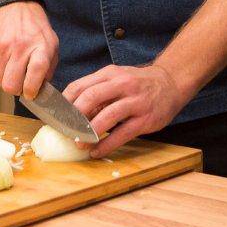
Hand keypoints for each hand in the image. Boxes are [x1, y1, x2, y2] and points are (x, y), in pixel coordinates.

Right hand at [0, 1, 58, 99]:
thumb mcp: (52, 45)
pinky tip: (7, 58)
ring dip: (8, 79)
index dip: (31, 89)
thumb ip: (48, 68)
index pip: (34, 75)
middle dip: (16, 89)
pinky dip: (0, 69)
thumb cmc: (36, 28)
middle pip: (11, 85)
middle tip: (22, 83)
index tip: (31, 93)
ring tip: (15, 67)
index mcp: (40, 47)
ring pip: (0, 81)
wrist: (16, 4)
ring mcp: (2, 47)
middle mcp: (20, 47)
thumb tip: (40, 90)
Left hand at [64, 64, 189, 157]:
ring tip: (79, 144)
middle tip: (65, 132)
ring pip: (107, 116)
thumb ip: (97, 91)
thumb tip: (70, 110)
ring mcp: (135, 101)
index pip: (80, 86)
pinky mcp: (145, 119)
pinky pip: (122, 133)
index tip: (55, 117)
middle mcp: (122, 84)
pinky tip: (97, 152)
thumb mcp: (117, 78)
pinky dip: (107, 145)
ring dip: (89, 132)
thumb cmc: (138, 83)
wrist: (170, 83)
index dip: (64, 103)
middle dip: (74, 117)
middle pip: (91, 97)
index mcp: (110, 74)